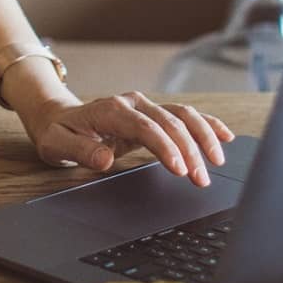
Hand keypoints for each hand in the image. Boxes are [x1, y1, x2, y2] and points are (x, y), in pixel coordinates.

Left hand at [21, 90, 233, 187]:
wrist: (58, 118)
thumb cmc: (59, 133)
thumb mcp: (57, 144)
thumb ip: (80, 151)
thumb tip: (104, 158)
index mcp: (110, 109)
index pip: (145, 126)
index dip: (166, 146)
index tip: (180, 169)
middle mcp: (132, 103)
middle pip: (169, 122)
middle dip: (189, 149)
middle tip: (201, 179)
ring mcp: (145, 106)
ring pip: (183, 115)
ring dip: (203, 137)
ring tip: (217, 163)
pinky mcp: (154, 115)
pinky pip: (184, 116)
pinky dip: (206, 124)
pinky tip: (225, 136)